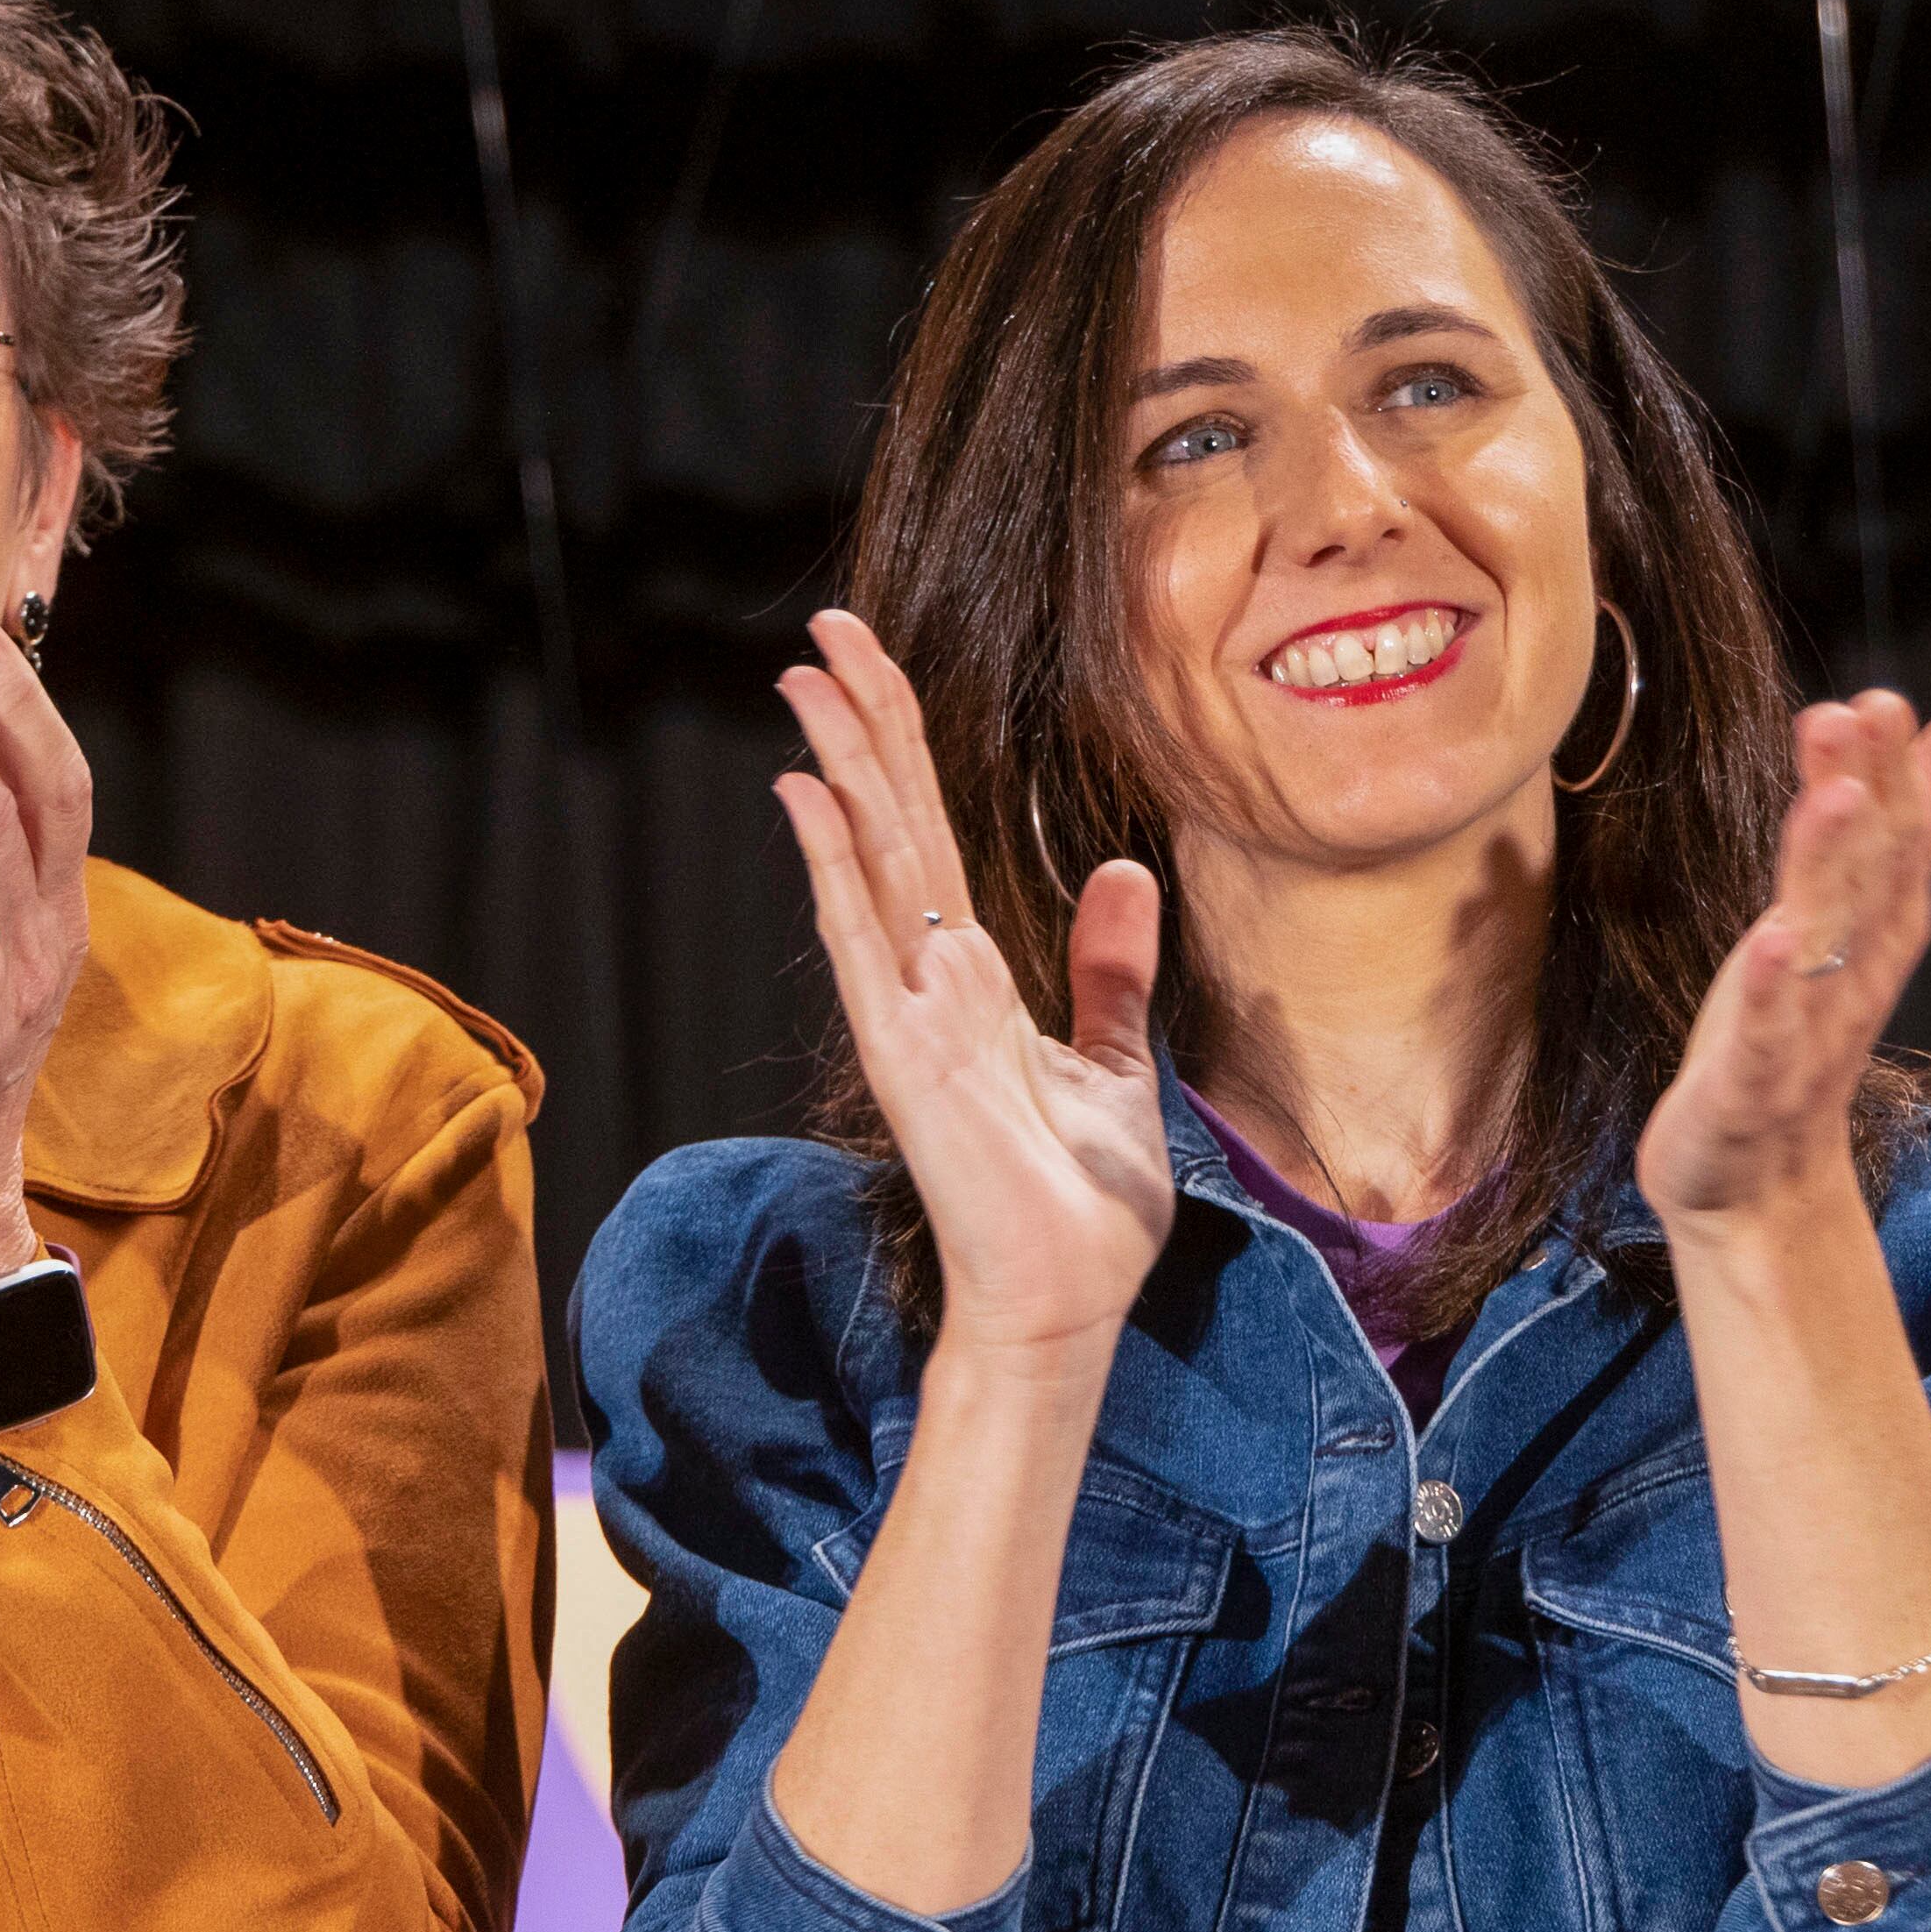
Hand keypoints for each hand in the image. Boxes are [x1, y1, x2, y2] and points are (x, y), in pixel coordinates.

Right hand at [776, 610, 1174, 1365]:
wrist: (1066, 1299)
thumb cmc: (1082, 1202)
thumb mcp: (1117, 1062)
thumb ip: (1109, 969)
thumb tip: (1126, 872)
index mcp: (972, 975)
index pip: (928, 834)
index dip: (902, 745)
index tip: (868, 662)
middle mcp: (926, 981)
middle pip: (887, 825)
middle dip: (859, 724)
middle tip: (821, 632)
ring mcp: (907, 1015)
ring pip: (868, 863)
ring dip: (837, 767)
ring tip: (804, 681)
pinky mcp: (904, 1057)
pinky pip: (865, 943)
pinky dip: (837, 868)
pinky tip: (812, 795)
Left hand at [1638, 689, 1930, 1236]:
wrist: (1755, 1184)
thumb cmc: (1788, 1039)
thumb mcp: (1841, 924)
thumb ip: (1896, 829)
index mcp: (1869, 938)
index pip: (1895, 844)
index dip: (1894, 774)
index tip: (1888, 700)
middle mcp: (1849, 977)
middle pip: (1870, 875)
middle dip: (1871, 793)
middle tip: (1868, 709)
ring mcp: (1805, 1032)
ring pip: (1826, 938)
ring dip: (1831, 865)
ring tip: (1832, 792)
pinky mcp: (1752, 1087)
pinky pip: (1770, 1033)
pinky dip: (1775, 989)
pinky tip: (1774, 941)